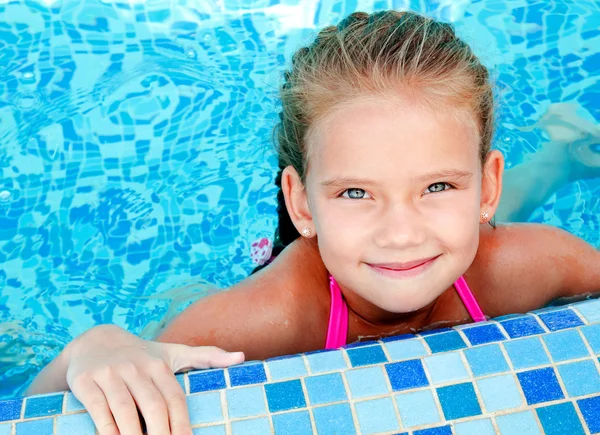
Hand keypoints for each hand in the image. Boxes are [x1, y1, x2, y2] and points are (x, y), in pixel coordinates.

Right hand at [65, 324, 243, 434]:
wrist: (94, 340)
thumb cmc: (141, 354)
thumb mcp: (173, 352)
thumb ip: (206, 356)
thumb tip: (242, 357)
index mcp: (159, 364)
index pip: (175, 398)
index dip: (182, 424)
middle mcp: (136, 367)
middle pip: (153, 406)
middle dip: (162, 434)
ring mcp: (110, 373)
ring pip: (125, 410)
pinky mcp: (86, 381)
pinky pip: (98, 409)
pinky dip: (107, 429)